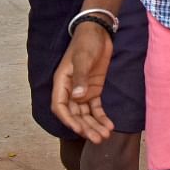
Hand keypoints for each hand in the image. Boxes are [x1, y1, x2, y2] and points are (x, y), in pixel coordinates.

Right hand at [51, 23, 114, 143]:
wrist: (99, 31)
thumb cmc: (86, 42)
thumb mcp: (83, 57)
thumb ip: (80, 77)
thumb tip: (76, 96)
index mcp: (61, 82)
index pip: (60, 107)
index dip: (68, 120)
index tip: (79, 129)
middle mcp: (70, 90)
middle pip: (75, 114)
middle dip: (85, 127)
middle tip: (98, 139)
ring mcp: (82, 91)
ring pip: (86, 114)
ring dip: (94, 125)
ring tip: (105, 136)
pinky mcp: (94, 89)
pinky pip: (96, 107)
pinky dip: (102, 117)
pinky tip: (109, 125)